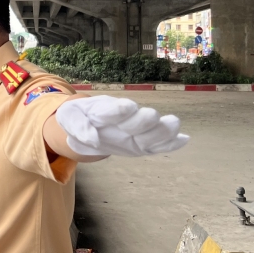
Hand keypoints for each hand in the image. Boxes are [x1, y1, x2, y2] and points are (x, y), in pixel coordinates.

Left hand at [56, 96, 188, 156]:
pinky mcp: (144, 145)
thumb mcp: (69, 119)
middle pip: (147, 117)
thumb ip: (79, 126)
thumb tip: (93, 140)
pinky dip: (173, 142)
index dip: (120, 111)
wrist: (86, 124)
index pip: (121, 107)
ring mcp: (139, 131)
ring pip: (160, 129)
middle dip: (141, 123)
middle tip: (128, 130)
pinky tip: (184, 140)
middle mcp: (130, 117)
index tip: (112, 115)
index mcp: (110, 108)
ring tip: (155, 136)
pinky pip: (163, 144)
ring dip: (161, 133)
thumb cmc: (78, 117)